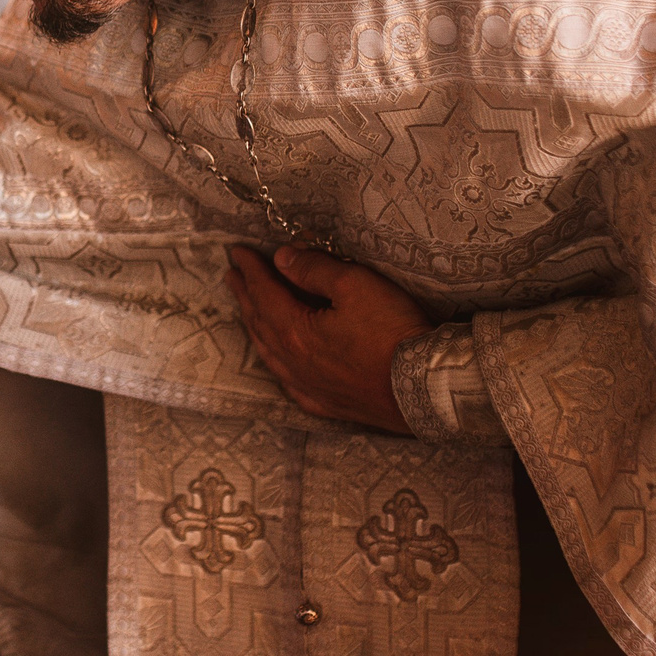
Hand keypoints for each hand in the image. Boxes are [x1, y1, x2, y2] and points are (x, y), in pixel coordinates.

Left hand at [225, 246, 432, 433]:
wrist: (424, 387)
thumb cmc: (393, 333)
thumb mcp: (355, 285)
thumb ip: (314, 269)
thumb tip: (283, 257)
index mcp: (294, 331)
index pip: (263, 292)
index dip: (250, 269)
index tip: (237, 252)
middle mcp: (294, 362)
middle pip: (260, 321)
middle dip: (245, 295)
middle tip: (231, 276)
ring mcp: (309, 386)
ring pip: (270, 353)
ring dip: (255, 327)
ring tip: (247, 310)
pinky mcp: (327, 404)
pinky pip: (290, 382)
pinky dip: (277, 364)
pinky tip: (278, 363)